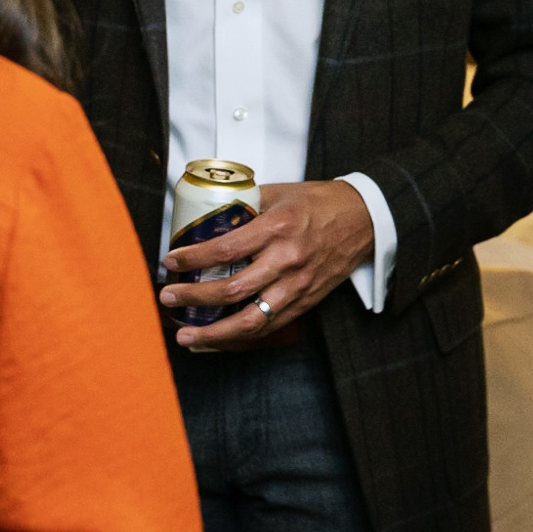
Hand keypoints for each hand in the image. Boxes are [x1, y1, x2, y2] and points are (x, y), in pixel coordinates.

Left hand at [160, 180, 373, 351]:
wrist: (364, 219)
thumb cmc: (319, 203)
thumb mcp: (278, 193)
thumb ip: (244, 205)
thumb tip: (207, 215)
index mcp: (277, 228)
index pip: (226, 248)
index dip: (193, 258)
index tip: (171, 260)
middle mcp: (287, 260)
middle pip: (233, 290)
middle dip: (194, 298)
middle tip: (168, 297)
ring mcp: (297, 286)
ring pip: (251, 321)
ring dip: (215, 333)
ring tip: (187, 337)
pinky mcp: (306, 302)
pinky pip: (269, 326)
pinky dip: (240, 337)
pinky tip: (218, 339)